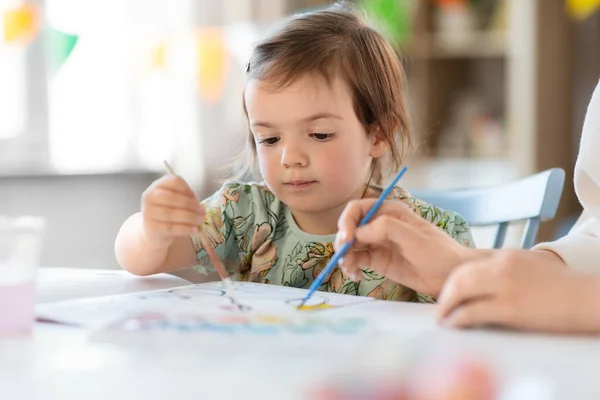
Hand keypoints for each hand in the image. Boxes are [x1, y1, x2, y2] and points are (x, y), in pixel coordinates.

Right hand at [141, 174, 204, 246]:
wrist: (154, 231)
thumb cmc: (170, 212)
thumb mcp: (177, 201)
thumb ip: (188, 199)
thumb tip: (201, 209)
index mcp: (158, 185)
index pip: (174, 181)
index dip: (188, 190)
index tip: (196, 199)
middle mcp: (150, 196)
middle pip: (172, 197)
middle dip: (191, 205)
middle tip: (202, 212)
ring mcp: (148, 212)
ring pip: (170, 213)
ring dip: (190, 217)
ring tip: (200, 221)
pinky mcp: (151, 228)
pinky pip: (170, 227)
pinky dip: (185, 228)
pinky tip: (194, 229)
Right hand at [335, 199, 476, 297]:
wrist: (451, 276)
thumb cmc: (438, 251)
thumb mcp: (413, 236)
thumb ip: (386, 228)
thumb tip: (358, 232)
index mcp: (389, 211)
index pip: (357, 209)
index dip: (347, 222)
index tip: (346, 239)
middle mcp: (380, 225)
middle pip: (350, 228)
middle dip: (343, 242)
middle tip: (344, 258)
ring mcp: (378, 244)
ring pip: (351, 245)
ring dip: (345, 256)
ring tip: (350, 270)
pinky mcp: (379, 261)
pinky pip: (357, 260)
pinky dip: (351, 267)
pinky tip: (355, 275)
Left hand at [437, 250, 599, 332]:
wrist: (588, 298)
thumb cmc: (563, 288)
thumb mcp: (531, 266)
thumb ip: (508, 269)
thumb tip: (489, 282)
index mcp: (506, 256)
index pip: (468, 266)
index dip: (453, 282)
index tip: (448, 294)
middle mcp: (502, 266)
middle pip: (459, 276)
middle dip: (445, 293)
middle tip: (440, 308)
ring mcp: (506, 285)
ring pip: (461, 290)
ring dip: (446, 305)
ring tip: (442, 318)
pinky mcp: (511, 307)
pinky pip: (473, 311)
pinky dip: (457, 318)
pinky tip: (452, 325)